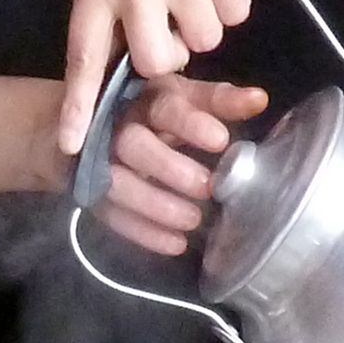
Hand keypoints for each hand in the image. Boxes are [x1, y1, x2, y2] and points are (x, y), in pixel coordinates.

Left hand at [57, 0, 261, 154]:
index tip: (70, 146)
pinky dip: (234, 1)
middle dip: (171, 54)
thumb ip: (106, 8)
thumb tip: (112, 74)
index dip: (78, 104)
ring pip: (205, 41)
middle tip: (174, 25)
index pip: (83, 52)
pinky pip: (236, 15)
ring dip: (207, 23)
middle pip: (155, 61)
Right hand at [93, 72, 267, 256]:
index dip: (191, 124)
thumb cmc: (152, 111)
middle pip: (133, 145)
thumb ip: (220, 101)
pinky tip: (175, 244)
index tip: (221, 141)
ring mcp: (98, 161)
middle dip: (169, 168)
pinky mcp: (91, 192)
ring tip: (192, 220)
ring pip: (118, 184)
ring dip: (156, 205)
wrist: (84, 126)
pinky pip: (112, 215)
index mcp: (145, 98)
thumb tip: (259, 100)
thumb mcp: (184, 98)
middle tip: (207, 187)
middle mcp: (117, 126)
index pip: (165, 107)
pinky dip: (144, 232)